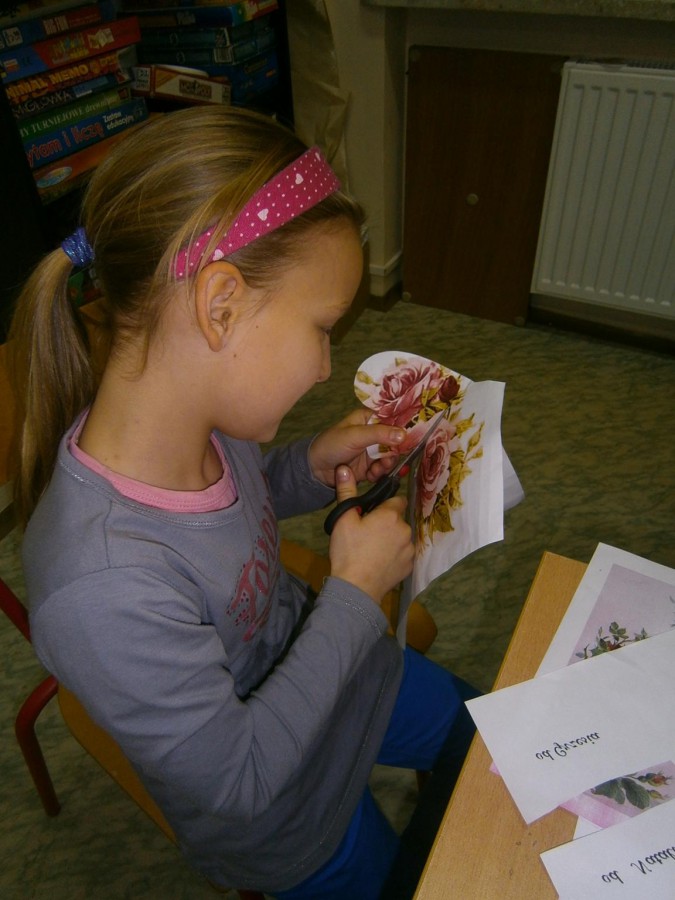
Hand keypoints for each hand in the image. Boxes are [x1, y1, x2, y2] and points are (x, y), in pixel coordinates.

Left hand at [309, 408, 405, 486]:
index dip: (403, 428)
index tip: (412, 437)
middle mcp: (373, 434)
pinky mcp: (369, 467)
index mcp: (369, 419)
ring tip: (377, 468)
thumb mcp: (355, 435)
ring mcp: (372, 451)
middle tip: (388, 458)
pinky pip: (382, 470)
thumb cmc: (332, 444)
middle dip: (394, 451)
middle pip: (395, 441)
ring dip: (387, 464)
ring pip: (390, 457)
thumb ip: (379, 434)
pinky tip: (371, 475)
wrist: (315, 469)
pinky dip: (379, 474)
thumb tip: (404, 434)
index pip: (392, 419)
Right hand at [328, 465, 414, 603]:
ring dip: (392, 539)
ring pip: (401, 537)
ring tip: (373, 550)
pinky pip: (403, 554)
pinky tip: (380, 562)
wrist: (356, 588)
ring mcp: (409, 549)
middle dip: (387, 523)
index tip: (373, 513)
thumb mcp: (344, 519)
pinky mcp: (409, 566)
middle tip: (367, 533)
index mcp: (391, 515)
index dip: (384, 504)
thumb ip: (346, 491)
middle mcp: (405, 529)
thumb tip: (343, 468)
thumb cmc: (348, 551)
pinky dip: (395, 555)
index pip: (397, 500)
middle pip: (398, 520)